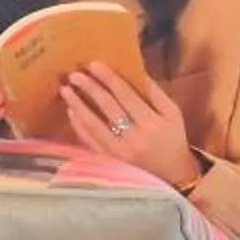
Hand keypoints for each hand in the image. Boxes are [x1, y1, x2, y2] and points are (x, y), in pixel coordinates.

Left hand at [62, 63, 200, 189]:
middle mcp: (135, 138)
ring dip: (78, 106)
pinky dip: (79, 126)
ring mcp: (119, 153)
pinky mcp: (109, 162)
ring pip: (94, 126)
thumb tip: (134, 70)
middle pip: (109, 108)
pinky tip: (72, 112)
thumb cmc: (172, 139)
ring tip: (66, 91)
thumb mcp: (173, 114)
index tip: (94, 64)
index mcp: (153, 123)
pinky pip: (90, 141)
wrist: (172, 176)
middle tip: (74, 75)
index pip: (127, 96)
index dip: (110, 79)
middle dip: (90, 89)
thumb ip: (155, 93)